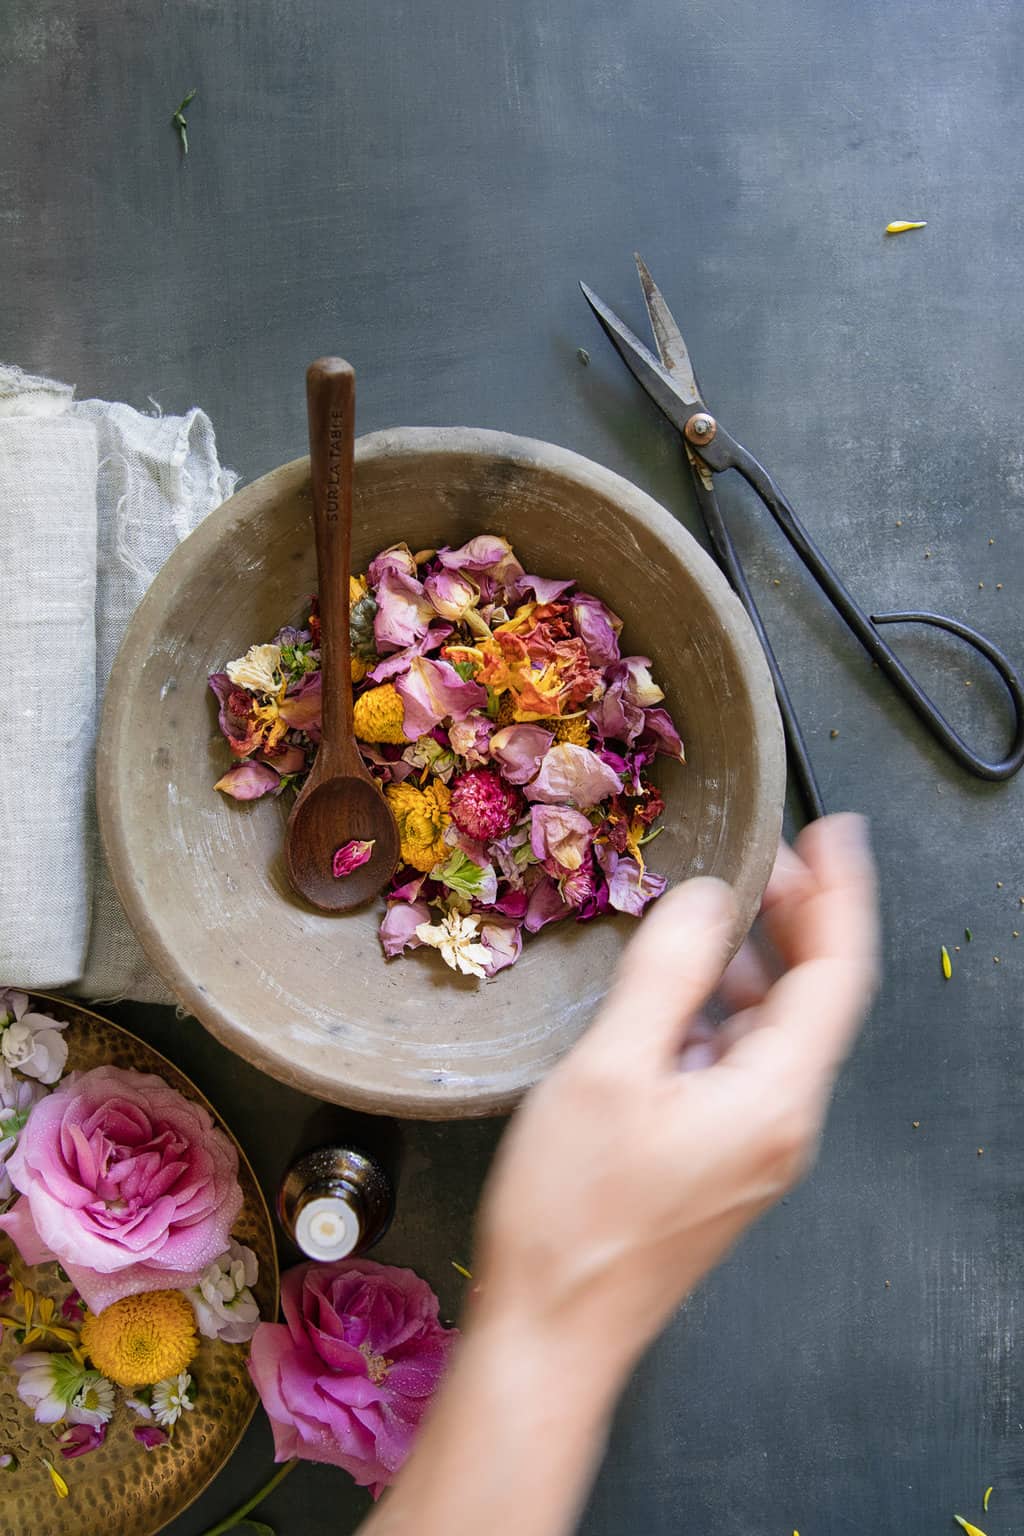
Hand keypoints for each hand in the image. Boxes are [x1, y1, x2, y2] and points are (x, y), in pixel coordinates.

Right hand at [474, 813, 877, 1391]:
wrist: (554, 1333)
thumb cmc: (573, 1215)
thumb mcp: (609, 1072)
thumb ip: (665, 975)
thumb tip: (704, 900)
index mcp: (775, 1096)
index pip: (839, 973)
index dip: (843, 892)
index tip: (834, 831)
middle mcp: (781, 1121)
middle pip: (816, 999)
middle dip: (801, 917)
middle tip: (770, 854)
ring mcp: (753, 1147)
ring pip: (777, 1031)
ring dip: (759, 961)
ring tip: (723, 907)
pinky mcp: (718, 1161)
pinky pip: (742, 1065)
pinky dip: (725, 1010)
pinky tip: (682, 992)